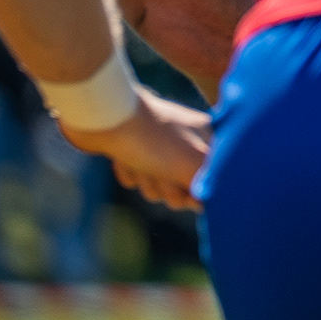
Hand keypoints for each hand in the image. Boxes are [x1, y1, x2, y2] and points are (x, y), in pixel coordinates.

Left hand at [62, 90, 213, 210]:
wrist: (106, 116)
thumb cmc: (155, 139)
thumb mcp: (192, 164)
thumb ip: (209, 186)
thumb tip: (208, 203)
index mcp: (207, 139)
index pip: (214, 178)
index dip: (199, 191)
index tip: (189, 193)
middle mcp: (187, 142)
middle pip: (185, 187)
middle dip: (168, 186)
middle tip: (160, 172)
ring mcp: (159, 146)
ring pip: (159, 185)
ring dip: (147, 180)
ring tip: (139, 162)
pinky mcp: (134, 151)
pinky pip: (137, 178)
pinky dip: (130, 173)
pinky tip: (125, 158)